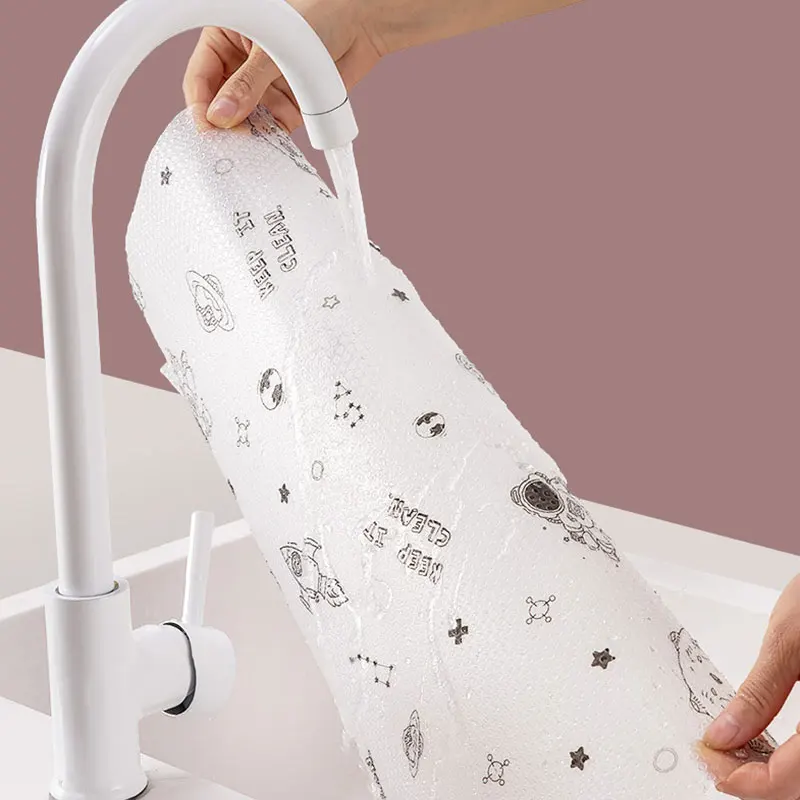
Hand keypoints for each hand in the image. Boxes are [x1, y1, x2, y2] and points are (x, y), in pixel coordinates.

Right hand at [183, 0, 384, 132]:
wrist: (364, 23)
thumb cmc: (318, 13)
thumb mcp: (273, 47)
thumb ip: (248, 83)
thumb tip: (222, 116)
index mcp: (226, 38)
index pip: (201, 77)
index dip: (202, 104)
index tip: (207, 129)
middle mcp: (242, 65)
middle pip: (222, 104)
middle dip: (224, 126)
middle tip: (225, 148)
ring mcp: (266, 87)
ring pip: (247, 120)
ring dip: (246, 137)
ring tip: (247, 153)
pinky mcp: (289, 105)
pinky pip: (273, 128)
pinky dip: (270, 141)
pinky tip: (267, 152)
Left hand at [700, 575, 799, 798]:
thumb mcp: (789, 642)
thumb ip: (758, 695)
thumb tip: (723, 734)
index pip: (788, 782)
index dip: (741, 781)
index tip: (707, 760)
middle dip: (756, 782)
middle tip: (716, 756)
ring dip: (776, 777)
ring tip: (736, 750)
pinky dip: (794, 761)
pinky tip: (769, 743)